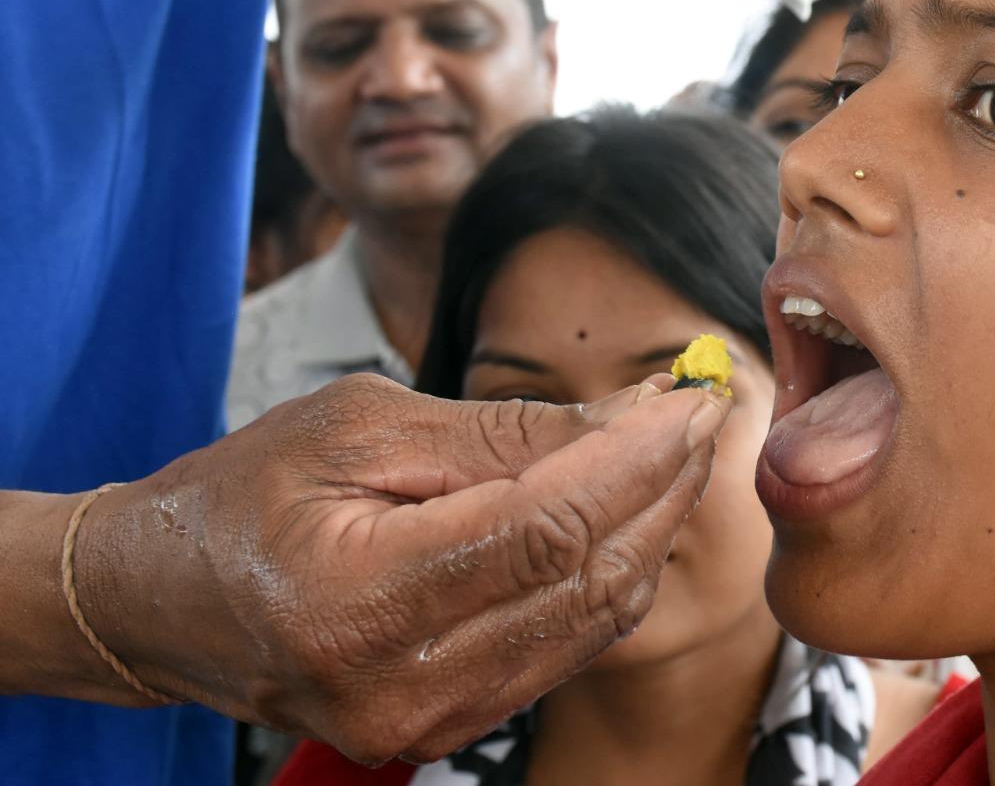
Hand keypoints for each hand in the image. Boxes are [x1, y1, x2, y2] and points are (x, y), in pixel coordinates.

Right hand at [67, 372, 727, 762]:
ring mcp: (427, 722)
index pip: (549, 527)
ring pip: (593, 619)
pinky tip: (628, 510)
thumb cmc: (244, 494)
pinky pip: (564, 647)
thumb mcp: (362, 426)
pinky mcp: (447, 727)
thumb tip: (631, 414)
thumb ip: (502, 432)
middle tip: (701, 412)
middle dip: (664, 486)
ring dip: (651, 527)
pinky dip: (610, 574)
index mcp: (359, 599)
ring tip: (676, 450)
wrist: (162, 601)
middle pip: (588, 578)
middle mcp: (399, 686)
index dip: (638, 458)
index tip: (691, 396)